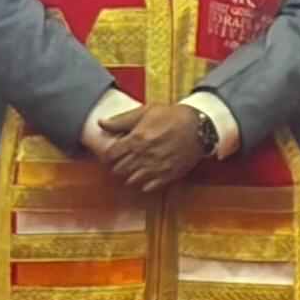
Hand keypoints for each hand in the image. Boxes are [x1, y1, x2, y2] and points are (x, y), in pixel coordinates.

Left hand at [100, 100, 216, 196]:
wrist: (198, 126)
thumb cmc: (171, 116)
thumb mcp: (146, 112)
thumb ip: (122, 120)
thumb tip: (101, 123)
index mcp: (135, 139)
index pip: (111, 155)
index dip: (107, 156)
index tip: (109, 156)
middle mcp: (143, 155)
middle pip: (119, 169)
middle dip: (116, 167)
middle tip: (119, 164)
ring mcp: (155, 167)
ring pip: (132, 180)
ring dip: (129, 176)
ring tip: (132, 170)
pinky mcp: (168, 175)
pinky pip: (149, 187)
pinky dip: (144, 184)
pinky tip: (145, 178)